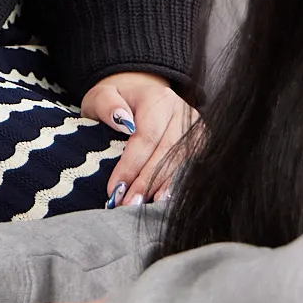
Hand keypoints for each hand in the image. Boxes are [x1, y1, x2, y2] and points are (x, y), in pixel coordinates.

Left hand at [79, 71, 201, 205]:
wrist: (139, 96)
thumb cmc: (116, 102)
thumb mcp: (100, 96)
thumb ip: (106, 104)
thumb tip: (122, 121)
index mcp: (157, 98)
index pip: (146, 136)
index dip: (131, 165)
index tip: (115, 189)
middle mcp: (181, 111)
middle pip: (167, 152)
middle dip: (146, 182)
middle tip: (128, 204)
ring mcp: (195, 126)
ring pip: (183, 161)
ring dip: (162, 187)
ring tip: (145, 206)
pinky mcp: (201, 141)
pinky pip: (192, 165)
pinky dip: (177, 184)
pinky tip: (165, 200)